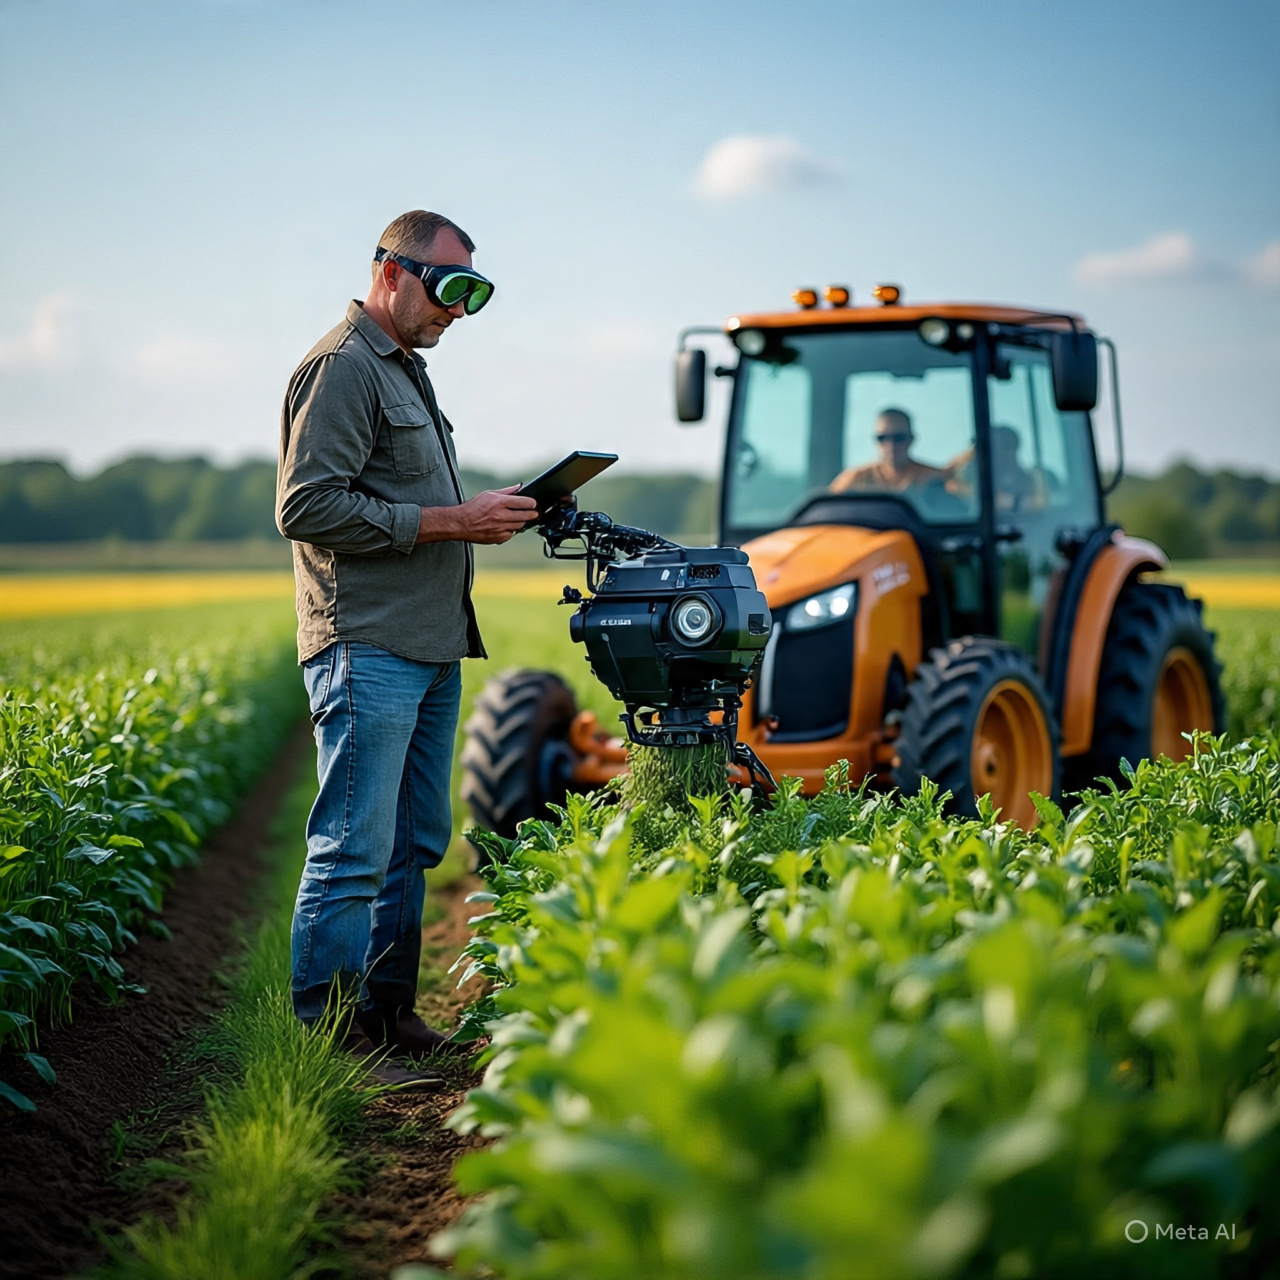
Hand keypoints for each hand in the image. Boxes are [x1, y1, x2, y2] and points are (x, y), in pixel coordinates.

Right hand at [418, 485, 537, 544]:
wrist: (461, 523)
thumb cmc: (473, 508)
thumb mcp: (489, 494)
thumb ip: (506, 491)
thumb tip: (519, 487)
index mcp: (499, 502)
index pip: (524, 502)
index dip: (531, 503)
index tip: (533, 504)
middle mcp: (501, 516)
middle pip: (525, 516)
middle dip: (532, 514)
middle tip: (533, 513)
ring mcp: (500, 528)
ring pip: (519, 526)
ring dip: (521, 522)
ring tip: (517, 518)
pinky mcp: (498, 538)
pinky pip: (511, 534)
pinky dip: (510, 530)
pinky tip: (506, 526)